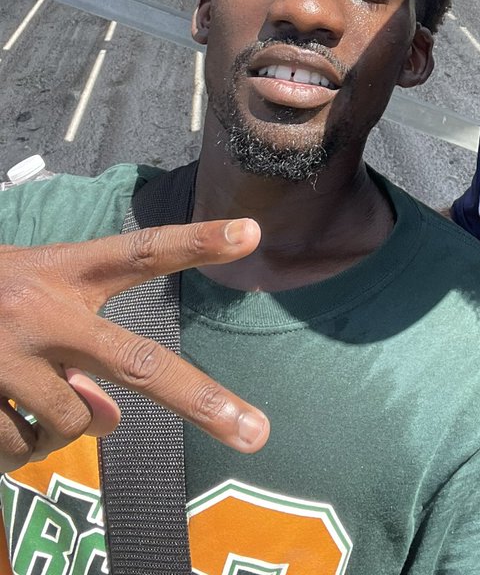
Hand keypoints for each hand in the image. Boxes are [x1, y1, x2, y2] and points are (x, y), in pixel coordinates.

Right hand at [0, 219, 268, 472]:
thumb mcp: (38, 301)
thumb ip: (84, 352)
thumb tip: (108, 421)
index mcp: (65, 270)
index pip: (142, 249)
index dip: (197, 238)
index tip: (252, 230)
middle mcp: (43, 309)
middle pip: (137, 361)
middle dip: (201, 400)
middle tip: (256, 434)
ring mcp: (7, 354)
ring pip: (73, 423)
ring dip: (61, 425)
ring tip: (27, 393)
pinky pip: (19, 448)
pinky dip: (16, 447)